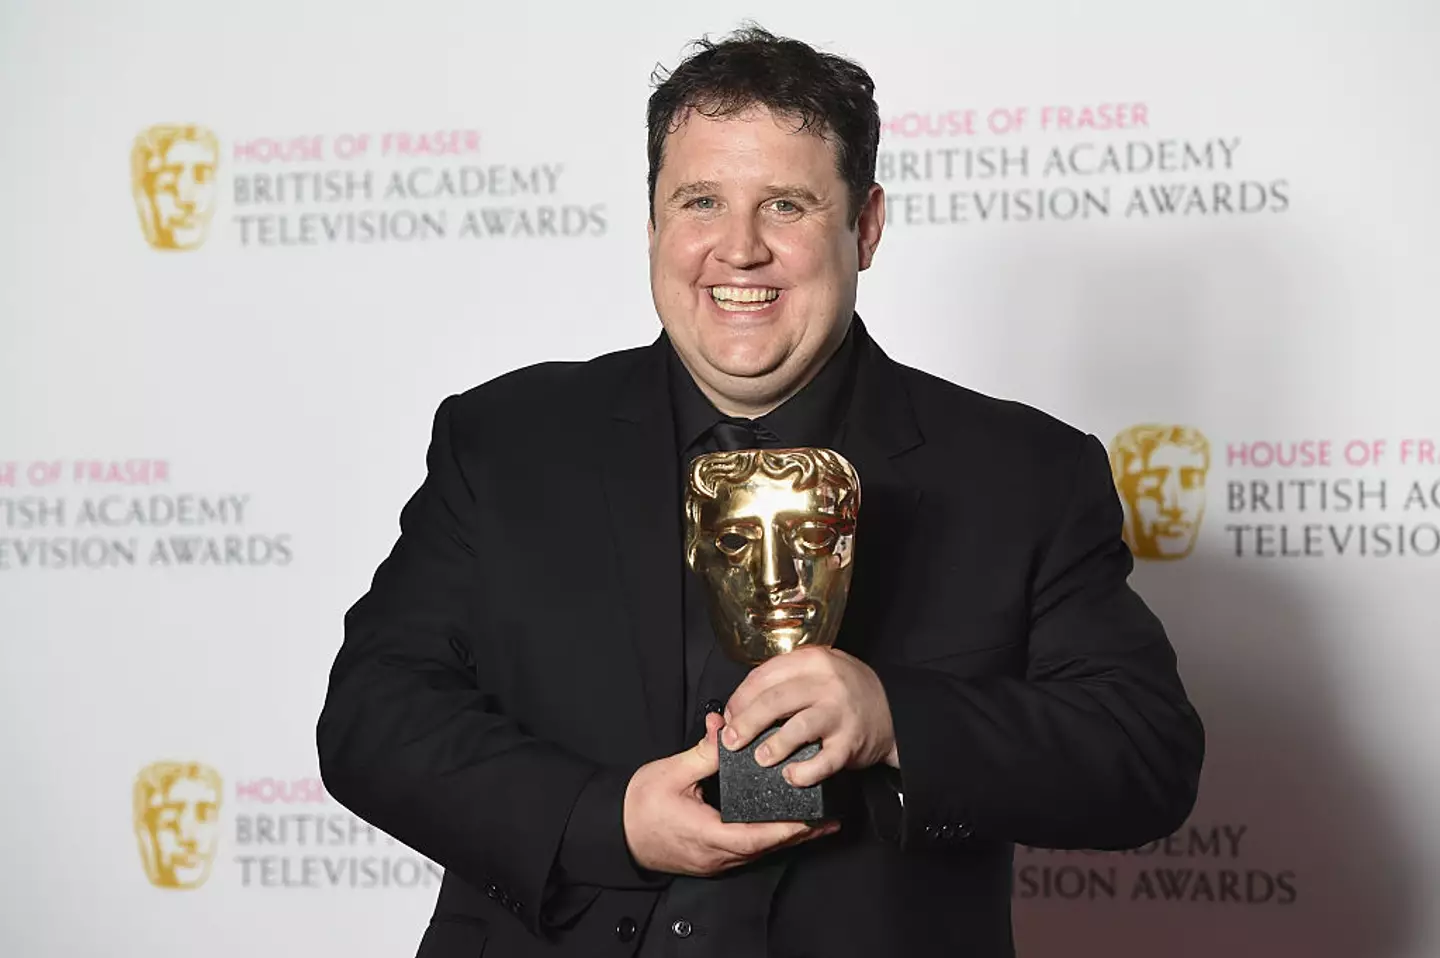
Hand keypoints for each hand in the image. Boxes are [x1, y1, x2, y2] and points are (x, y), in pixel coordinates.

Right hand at [622, 713, 839, 874]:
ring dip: (788, 838)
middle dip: (799, 834)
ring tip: (817, 823)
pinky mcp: (710, 858)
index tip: (812, 817)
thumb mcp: (672, 773)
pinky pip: (747, 852)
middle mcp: (715, 854)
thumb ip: (705, 753)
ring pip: (759, 852)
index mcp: (707, 834)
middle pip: (766, 848)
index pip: (756, 836)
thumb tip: (727, 731)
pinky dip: (768, 839)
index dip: (787, 828)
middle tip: (830, 820)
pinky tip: (783, 828)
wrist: (614, 832)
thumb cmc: (638, 806)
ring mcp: (713, 861)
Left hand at [723, 646, 897, 787]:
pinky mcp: (851, 742)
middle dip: (746, 722)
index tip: (729, 715)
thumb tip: (739, 708)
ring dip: (774, 745)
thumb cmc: (847, 693)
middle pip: (775, 700)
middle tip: (731, 741)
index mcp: (813, 660)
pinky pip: (824, 760)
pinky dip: (805, 771)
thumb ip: (785, 682)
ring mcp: (840, 712)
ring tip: (760, 758)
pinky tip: (791, 776)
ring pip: (798, 727)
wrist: (895, 712)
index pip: (765, 675)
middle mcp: (827, 683)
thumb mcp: (818, 673)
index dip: (740, 697)